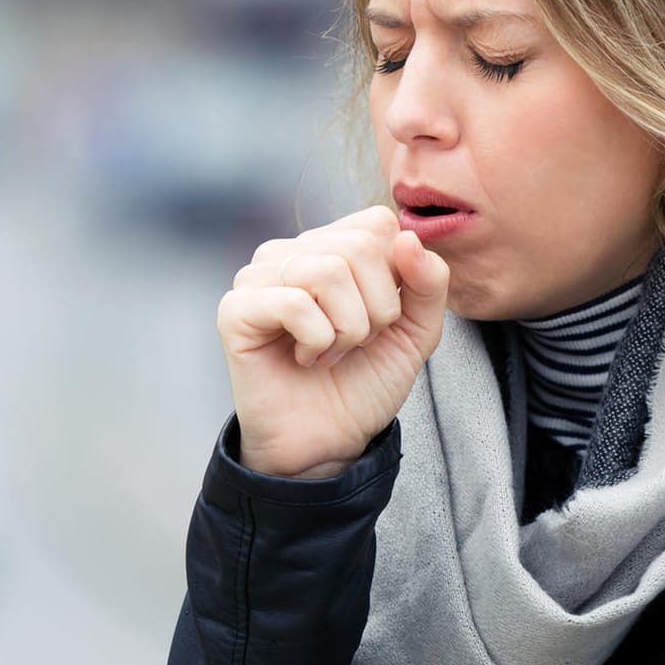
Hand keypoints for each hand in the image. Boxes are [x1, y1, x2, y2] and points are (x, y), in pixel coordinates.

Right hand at [216, 205, 448, 477]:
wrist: (329, 440)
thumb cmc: (365, 380)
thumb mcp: (417, 330)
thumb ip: (428, 282)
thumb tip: (408, 238)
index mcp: (331, 246)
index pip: (377, 223)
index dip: (397, 275)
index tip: (382, 317)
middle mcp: (291, 252)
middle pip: (358, 246)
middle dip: (377, 308)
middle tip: (357, 341)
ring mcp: (258, 277)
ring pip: (328, 272)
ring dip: (348, 328)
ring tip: (332, 351)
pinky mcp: (235, 310)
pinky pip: (294, 303)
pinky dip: (317, 340)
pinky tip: (306, 359)